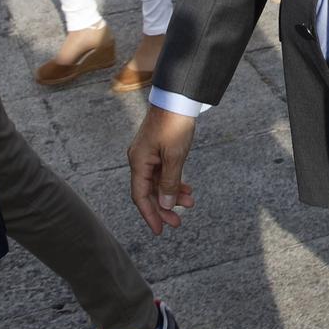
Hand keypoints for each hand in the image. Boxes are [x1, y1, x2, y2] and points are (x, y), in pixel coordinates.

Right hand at [127, 106, 196, 235]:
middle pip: (149, 192)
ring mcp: (148, 154)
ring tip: (190, 203)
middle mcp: (140, 160)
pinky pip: (163, 172)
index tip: (160, 231)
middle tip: (178, 222)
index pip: (140, 196)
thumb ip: (170, 182)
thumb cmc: (174, 124)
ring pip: (158, 182)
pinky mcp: (157, 149)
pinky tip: (187, 188)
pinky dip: (174, 181)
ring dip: (172, 194)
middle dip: (164, 208)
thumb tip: (166, 204)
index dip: (150, 215)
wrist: (177, 98)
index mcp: (139, 162)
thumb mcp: (175, 156)